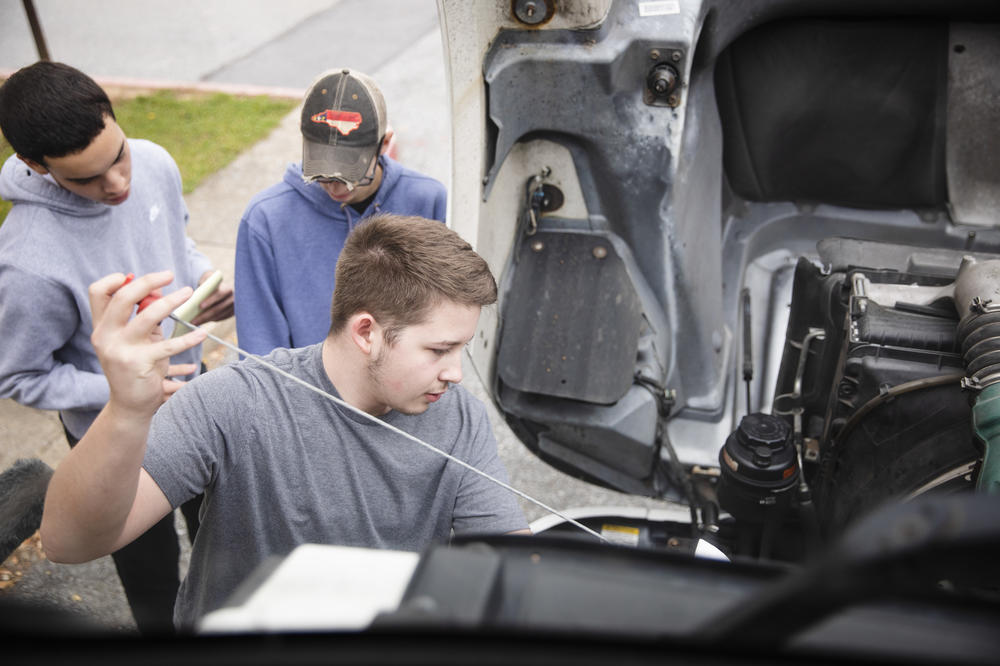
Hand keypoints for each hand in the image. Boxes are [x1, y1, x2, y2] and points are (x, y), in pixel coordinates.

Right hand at [88, 271, 206, 417]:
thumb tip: (160, 293)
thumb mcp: (137, 340)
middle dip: (147, 281)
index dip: (113, 279)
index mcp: (101, 327)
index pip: (97, 292)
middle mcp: (105, 336)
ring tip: (187, 293)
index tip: (133, 275)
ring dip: (171, 301)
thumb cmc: (137, 367)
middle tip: (169, 274)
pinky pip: (168, 345)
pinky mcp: (138, 364)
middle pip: (121, 298)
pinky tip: (202, 332)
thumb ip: (144, 318)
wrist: (129, 406)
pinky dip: (189, 338)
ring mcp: (119, 350)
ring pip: (147, 316)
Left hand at [191, 270, 233, 324]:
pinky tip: (201, 322)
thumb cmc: (211, 283)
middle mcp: (233, 298)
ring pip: (218, 316)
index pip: (218, 295)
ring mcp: (234, 307)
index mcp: (227, 288)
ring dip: (206, 320)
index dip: (210, 300)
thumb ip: (203, 287)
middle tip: (192, 321)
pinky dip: (210, 320)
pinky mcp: (232, 313)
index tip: (200, 306)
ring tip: (194, 323)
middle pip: (217, 309)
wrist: (222, 286)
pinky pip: (220, 318)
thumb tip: (192, 298)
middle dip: (204, 316)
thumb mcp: (208, 281)